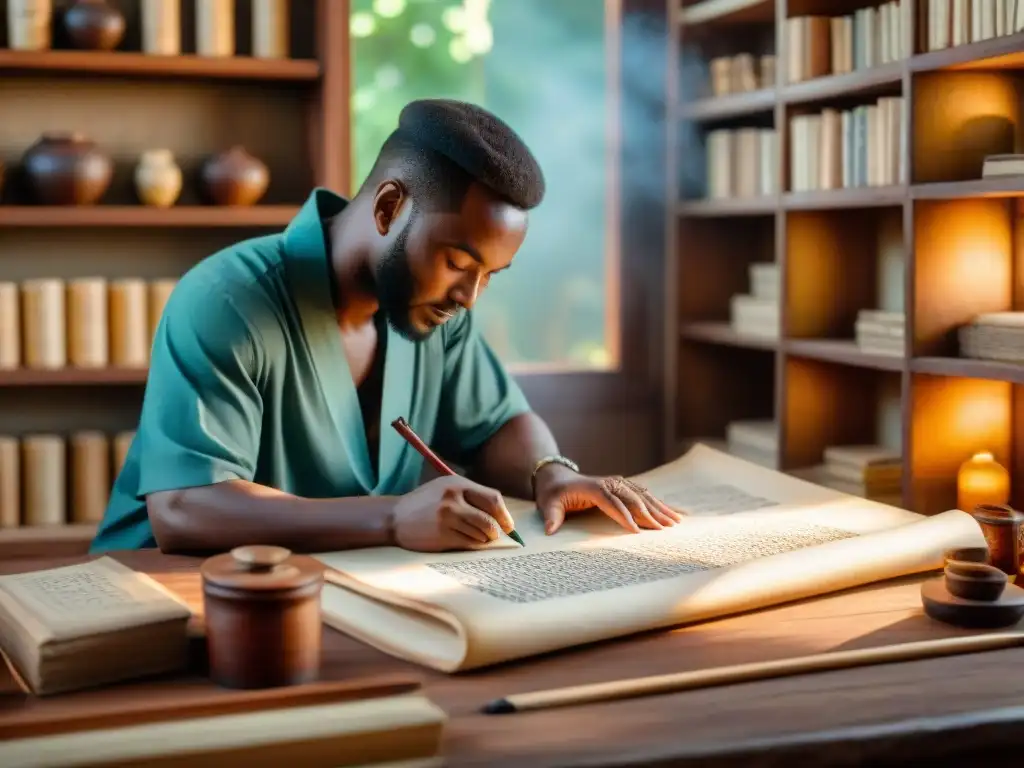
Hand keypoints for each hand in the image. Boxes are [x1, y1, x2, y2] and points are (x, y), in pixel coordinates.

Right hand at [390, 475, 515, 551]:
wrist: (395, 518)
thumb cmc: (425, 503)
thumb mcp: (446, 488)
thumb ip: (471, 495)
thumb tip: (501, 514)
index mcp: (457, 484)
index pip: (493, 499)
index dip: (504, 514)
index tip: (508, 524)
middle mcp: (453, 499)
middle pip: (489, 519)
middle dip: (497, 531)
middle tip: (495, 535)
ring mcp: (447, 518)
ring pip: (481, 534)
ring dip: (483, 539)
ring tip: (476, 537)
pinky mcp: (442, 535)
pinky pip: (469, 543)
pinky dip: (473, 544)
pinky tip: (466, 540)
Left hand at [535, 465, 684, 534]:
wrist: (557, 476)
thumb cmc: (553, 493)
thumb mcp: (548, 503)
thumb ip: (551, 516)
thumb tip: (550, 530)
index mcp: (593, 487)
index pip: (611, 502)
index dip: (624, 516)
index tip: (636, 531)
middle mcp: (609, 483)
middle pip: (633, 498)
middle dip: (649, 514)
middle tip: (664, 530)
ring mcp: (618, 483)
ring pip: (643, 496)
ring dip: (659, 509)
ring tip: (676, 522)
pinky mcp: (623, 486)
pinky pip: (644, 495)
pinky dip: (659, 504)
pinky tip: (673, 513)